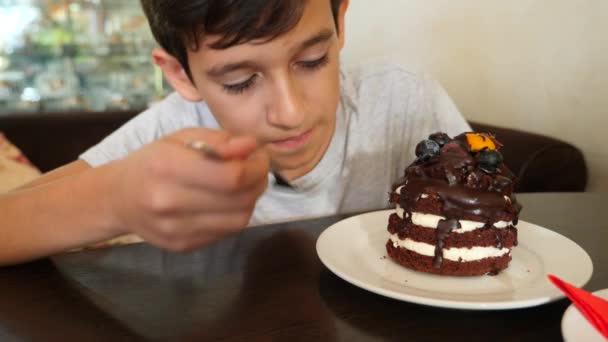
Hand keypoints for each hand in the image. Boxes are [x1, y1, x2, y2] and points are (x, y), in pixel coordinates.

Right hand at [109, 128, 269, 251]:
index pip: (231, 176)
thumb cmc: (152, 162)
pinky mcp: (183, 246)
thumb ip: (219, 140)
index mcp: (168, 167)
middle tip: (257, 168)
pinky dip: (236, 214)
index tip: (259, 156)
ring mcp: (177, 229)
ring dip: (251, 200)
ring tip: (245, 184)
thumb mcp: (181, 138)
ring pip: (239, 219)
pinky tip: (228, 201)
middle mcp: (170, 202)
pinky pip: (227, 232)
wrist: (118, 199)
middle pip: (240, 199)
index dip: (256, 167)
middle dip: (258, 181)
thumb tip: (252, 146)